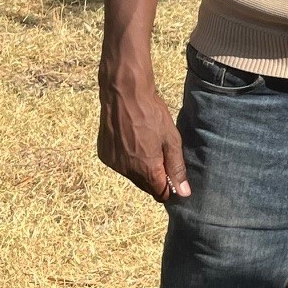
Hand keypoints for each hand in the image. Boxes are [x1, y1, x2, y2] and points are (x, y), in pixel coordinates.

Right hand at [97, 55, 188, 201]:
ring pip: (131, 175)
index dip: (168, 187)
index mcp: (147, 169)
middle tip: (159, 153)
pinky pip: (119, 164)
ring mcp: (114, 164)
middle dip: (154, 176)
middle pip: (145, 186)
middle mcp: (128, 171)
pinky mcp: (104, 155)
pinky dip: (125, 158)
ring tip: (143, 142)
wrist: (124, 94)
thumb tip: (183, 193)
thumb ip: (177, 167)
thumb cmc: (151, 114)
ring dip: (139, 167)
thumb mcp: (171, 139)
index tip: (172, 175)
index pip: (160, 194)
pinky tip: (129, 140)